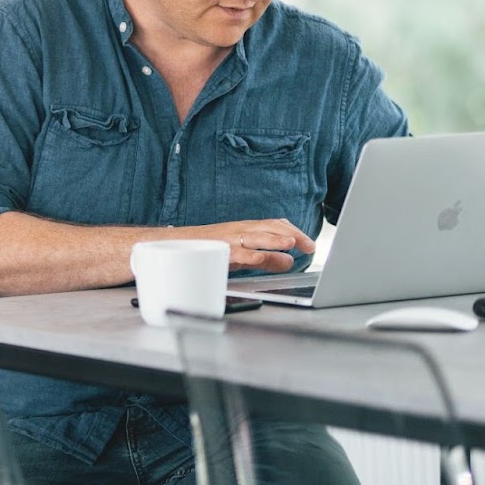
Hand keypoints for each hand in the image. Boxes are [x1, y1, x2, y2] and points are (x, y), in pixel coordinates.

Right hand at [197, 218, 316, 272]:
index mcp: (246, 228)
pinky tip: (260, 259)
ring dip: (273, 239)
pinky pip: (236, 252)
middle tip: (309, 245)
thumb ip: (267, 256)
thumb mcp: (242, 252)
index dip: (295, 231)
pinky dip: (250, 254)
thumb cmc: (209, 248)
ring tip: (291, 243)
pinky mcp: (218, 251)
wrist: (174, 245)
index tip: (310, 243)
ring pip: (254, 236)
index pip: (275, 224)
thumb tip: (289, 261)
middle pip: (269, 226)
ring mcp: (228, 239)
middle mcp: (239, 230)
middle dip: (291, 234)